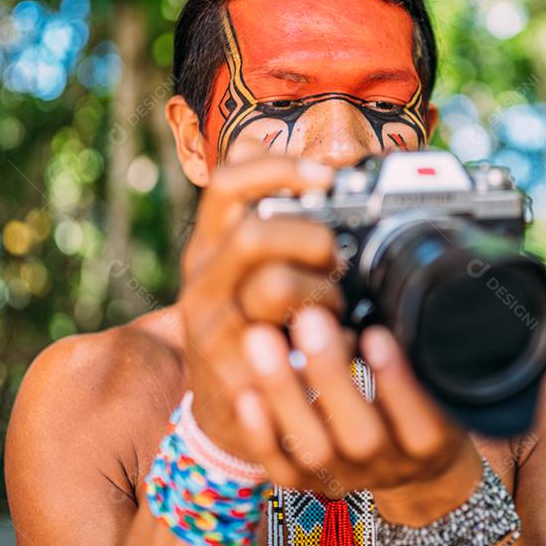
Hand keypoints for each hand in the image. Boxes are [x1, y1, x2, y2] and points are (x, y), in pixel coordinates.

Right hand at [178, 140, 342, 456]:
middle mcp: (204, 278)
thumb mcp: (243, 261)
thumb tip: (257, 136)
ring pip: (274, 286)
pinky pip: (291, 346)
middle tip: (336, 256)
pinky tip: (341, 346)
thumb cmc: (249, 320)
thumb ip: (254, 205)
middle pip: (255, 233)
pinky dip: (330, 343)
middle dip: (312, 237)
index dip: (280, 167)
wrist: (226, 409)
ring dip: (324, 292)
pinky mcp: (234, 373)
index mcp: (211, 241)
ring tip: (337, 308)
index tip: (328, 175)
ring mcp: (214, 327)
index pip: (230, 180)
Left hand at [231, 304, 482, 515]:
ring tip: (262, 337)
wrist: (406, 464)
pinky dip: (262, 433)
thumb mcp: (437, 378)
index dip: (398, 380)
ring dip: (286, 392)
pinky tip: (245, 392)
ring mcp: (346, 477)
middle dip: (332, 375)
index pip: (423, 420)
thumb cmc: (422, 402)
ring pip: (315, 449)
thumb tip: (393, 287)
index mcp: (430, 440)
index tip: (376, 332)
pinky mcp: (309, 483)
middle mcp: (390, 464)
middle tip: (309, 316)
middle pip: (363, 436)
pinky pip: (282, 466)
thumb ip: (417, 347)